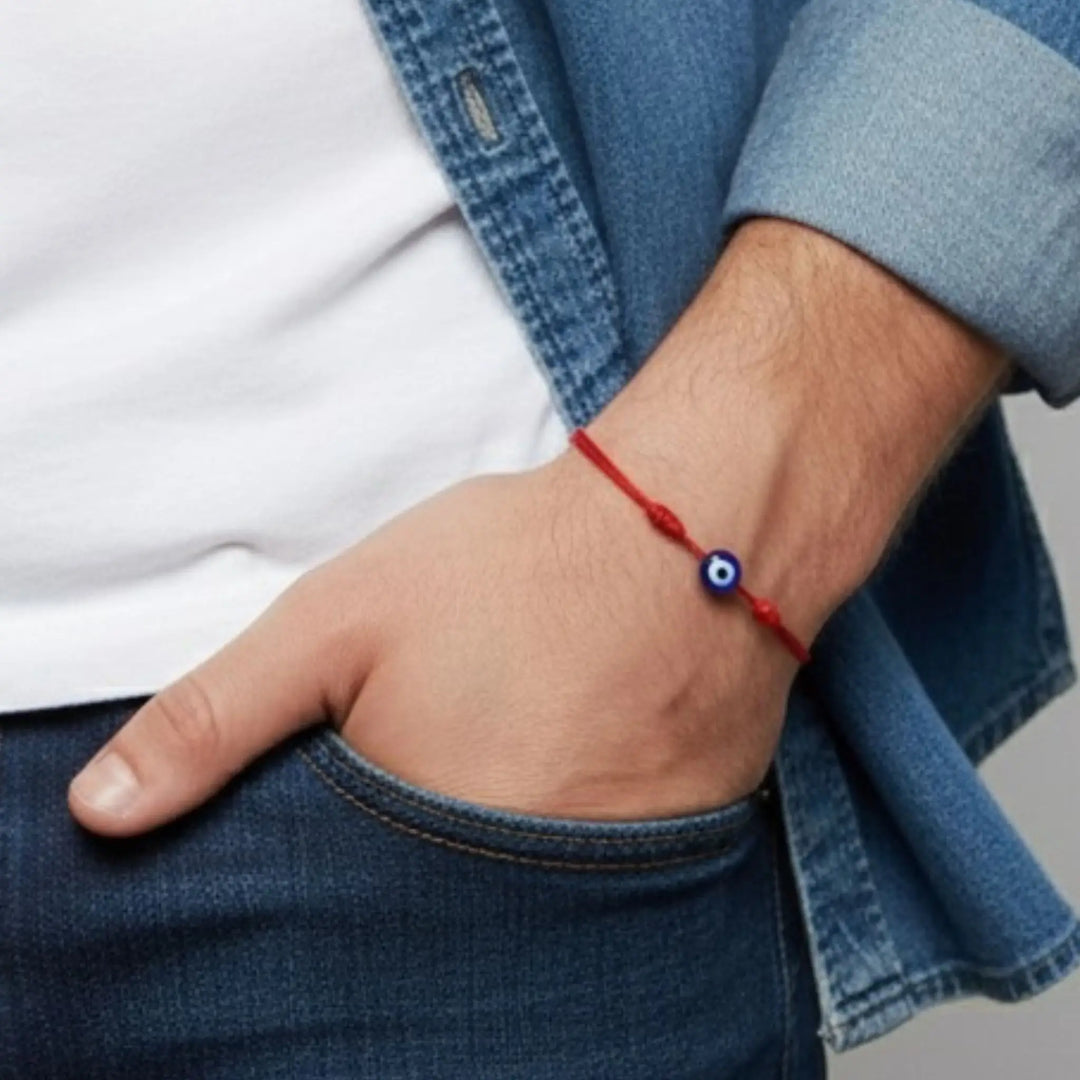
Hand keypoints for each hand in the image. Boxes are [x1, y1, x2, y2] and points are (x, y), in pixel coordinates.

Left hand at [68, 217, 1007, 836]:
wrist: (693, 530)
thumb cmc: (517, 567)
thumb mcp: (337, 622)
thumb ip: (215, 721)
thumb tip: (100, 816)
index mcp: (424, 849)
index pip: (337, 914)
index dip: (337, 841)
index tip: (364, 772)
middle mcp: (525, 893)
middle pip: (432, 905)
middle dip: (419, 836)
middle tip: (453, 736)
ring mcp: (611, 878)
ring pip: (516, 889)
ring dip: (498, 828)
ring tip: (517, 736)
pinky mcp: (676, 846)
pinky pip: (593, 867)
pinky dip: (567, 818)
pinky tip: (573, 745)